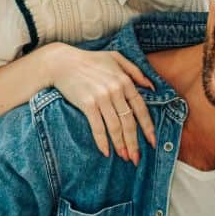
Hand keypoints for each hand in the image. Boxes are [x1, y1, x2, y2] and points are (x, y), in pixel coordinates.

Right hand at [47, 46, 155, 163]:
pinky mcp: (87, 104)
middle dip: (134, 142)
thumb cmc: (89, 60)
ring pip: (115, 127)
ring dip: (120, 145)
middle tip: (136, 158)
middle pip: (129, 122)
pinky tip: (106, 151)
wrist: (62, 62)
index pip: (140, 108)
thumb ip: (135, 70)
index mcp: (125, 81)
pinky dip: (102, 141)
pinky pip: (97, 127)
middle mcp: (115, 90)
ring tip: (124, 157)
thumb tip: (151, 87)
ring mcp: (101, 97)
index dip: (147, 127)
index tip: (152, 142)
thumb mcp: (116, 58)